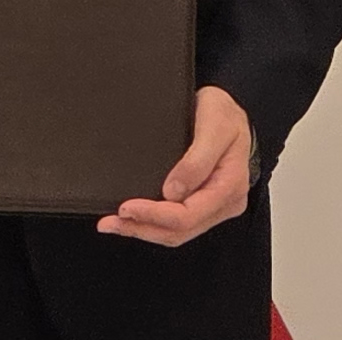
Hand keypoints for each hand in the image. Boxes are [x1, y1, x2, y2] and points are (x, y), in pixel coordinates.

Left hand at [100, 87, 252, 245]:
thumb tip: (172, 192)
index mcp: (230, 186)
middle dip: (142, 228)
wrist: (230, 109)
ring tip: (114, 224)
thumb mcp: (214, 127)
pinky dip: (152, 224)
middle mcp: (224, 203)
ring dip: (143, 230)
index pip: (188, 215)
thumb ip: (197, 161)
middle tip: (111, 222)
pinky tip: (133, 220)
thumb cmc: (224, 114)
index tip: (127, 207)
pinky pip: (177, 224)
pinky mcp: (203, 205)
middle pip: (180, 231)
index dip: (154, 216)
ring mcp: (214, 207)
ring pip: (176, 233)